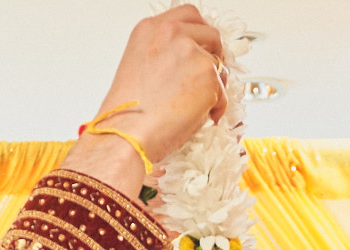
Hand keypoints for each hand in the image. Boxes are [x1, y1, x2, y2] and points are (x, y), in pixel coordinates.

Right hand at [63, 5, 226, 194]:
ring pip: (218, 66)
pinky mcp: (208, 75)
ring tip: (197, 107)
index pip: (188, 16)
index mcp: (151, 29)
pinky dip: (215, 108)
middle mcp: (172, 33)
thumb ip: (164, 55)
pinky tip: (198, 118)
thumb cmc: (127, 112)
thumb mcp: (139, 67)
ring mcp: (192, 52)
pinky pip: (222, 93)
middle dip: (215, 56)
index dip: (200, 34)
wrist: (127, 132)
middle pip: (211, 35)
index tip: (203, 48)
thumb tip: (188, 64)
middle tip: (211, 77)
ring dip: (214, 86)